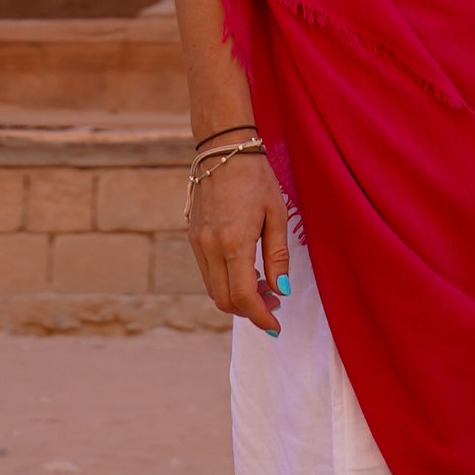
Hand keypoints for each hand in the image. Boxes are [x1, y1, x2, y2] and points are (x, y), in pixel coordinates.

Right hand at [187, 142, 290, 333]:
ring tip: (262, 286)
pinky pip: (207, 273)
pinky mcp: (193, 236)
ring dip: (236, 298)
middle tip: (274, 303)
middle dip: (250, 311)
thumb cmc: (256, 177)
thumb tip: (281, 291)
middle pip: (225, 300)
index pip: (244, 297)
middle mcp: (210, 247)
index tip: (276, 327)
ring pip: (213, 289)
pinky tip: (244, 270)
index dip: (261, 317)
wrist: (224, 148)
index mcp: (233, 242)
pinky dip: (225, 282)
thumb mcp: (276, 213)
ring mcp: (198, 242)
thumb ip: (278, 255)